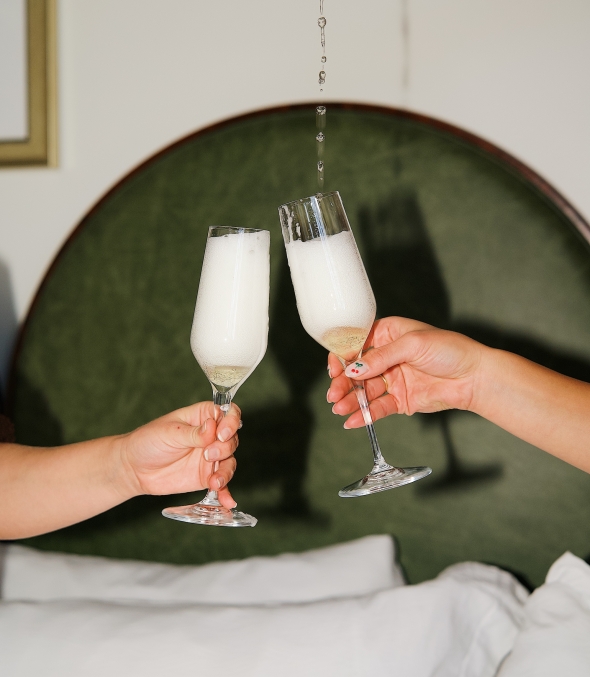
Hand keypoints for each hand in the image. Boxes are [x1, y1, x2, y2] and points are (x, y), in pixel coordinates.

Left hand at [118, 402, 240, 508]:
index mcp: (203, 417)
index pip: (228, 413)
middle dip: (225, 447)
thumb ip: (193, 433)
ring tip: (214, 481)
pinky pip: (221, 484)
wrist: (134, 468)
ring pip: (230, 461)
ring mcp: (210, 457)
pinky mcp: (206, 477)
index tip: (222, 433)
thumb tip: (213, 427)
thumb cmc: (148, 441)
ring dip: (226, 472)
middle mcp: (211, 436)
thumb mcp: (169, 433)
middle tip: (208, 455)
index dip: (231, 421)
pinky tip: (227, 501)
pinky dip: (226, 493)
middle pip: (232, 438)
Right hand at [327, 317, 484, 428]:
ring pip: (364, 391)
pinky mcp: (400, 399)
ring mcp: (392, 379)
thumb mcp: (413, 344)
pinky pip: (378, 407)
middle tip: (334, 394)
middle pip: (356, 370)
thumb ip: (382, 357)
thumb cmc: (450, 350)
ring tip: (339, 409)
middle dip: (343, 383)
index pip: (356, 344)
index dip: (342, 356)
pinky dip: (365, 415)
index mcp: (387, 334)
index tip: (335, 369)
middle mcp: (386, 357)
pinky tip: (353, 420)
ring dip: (350, 400)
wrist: (474, 377)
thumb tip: (355, 368)